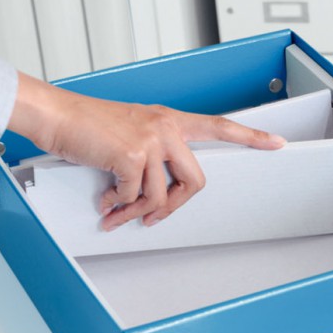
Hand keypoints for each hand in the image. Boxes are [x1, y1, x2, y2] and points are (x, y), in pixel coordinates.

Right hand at [7, 72, 285, 229]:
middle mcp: (165, 127)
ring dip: (136, 212)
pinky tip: (105, 199)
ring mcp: (151, 140)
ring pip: (161, 196)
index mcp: (169, 119)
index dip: (251, 138)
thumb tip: (156, 196)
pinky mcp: (132, 155)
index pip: (219, 126)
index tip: (276, 143)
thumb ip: (152, 155)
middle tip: (154, 217)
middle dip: (175, 206)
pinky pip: (135, 197)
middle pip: (196, 181)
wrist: (55, 115)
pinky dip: (118, 205)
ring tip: (116, 212)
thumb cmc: (86, 125)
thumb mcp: (130, 132)